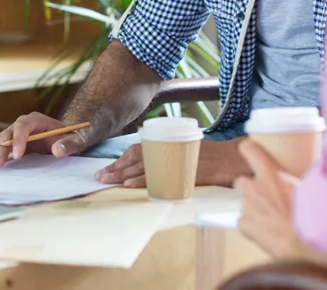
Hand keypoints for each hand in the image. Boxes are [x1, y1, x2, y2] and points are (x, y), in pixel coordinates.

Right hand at [0, 112, 98, 168]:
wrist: (68, 140)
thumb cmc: (72, 139)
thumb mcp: (76, 141)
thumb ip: (69, 144)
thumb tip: (57, 150)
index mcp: (38, 120)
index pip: (23, 125)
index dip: (18, 139)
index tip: (18, 155)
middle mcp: (24, 124)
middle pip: (7, 132)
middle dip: (1, 149)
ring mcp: (16, 133)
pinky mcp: (11, 142)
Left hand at [95, 138, 249, 187]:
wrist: (227, 160)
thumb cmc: (206, 156)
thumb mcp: (182, 149)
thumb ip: (164, 154)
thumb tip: (143, 166)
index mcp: (164, 143)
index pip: (135, 150)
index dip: (119, 160)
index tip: (106, 169)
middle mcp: (165, 149)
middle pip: (134, 159)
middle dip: (115, 168)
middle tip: (99, 177)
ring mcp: (171, 161)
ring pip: (140, 168)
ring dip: (122, 175)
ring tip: (107, 181)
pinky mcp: (178, 172)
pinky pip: (155, 178)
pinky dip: (141, 181)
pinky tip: (129, 185)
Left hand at [234, 139, 304, 258]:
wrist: (302, 243)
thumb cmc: (310, 216)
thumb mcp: (310, 189)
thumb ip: (305, 177)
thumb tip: (318, 169)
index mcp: (271, 174)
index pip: (250, 150)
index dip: (248, 149)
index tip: (249, 150)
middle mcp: (255, 188)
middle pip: (241, 181)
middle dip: (250, 188)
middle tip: (265, 196)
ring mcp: (247, 207)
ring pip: (244, 204)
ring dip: (254, 209)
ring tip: (271, 219)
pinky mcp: (244, 225)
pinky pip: (244, 223)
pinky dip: (252, 228)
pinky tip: (266, 232)